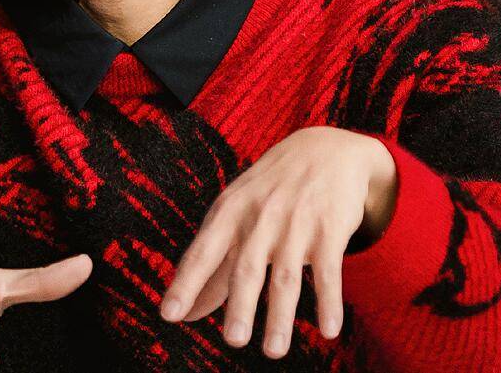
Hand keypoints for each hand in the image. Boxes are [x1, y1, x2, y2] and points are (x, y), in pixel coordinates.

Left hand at [158, 127, 395, 358]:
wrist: (326, 149)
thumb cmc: (271, 190)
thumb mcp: (237, 214)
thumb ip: (214, 264)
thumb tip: (187, 313)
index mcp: (230, 212)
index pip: (203, 252)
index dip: (186, 283)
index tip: (170, 315)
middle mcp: (260, 217)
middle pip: (247, 267)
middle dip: (239, 305)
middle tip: (232, 341)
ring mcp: (296, 222)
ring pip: (286, 275)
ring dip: (280, 315)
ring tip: (273, 350)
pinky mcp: (330, 228)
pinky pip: (330, 269)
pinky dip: (329, 300)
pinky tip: (329, 330)